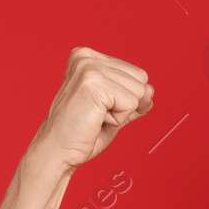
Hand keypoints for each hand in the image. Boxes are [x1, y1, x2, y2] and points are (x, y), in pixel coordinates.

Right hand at [32, 47, 153, 168]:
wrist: (57, 151)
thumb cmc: (80, 133)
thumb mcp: (113, 110)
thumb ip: (132, 97)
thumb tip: (151, 89)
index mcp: (87, 56)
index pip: (137, 73)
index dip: (129, 99)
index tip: (100, 109)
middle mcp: (86, 57)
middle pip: (141, 79)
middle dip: (127, 104)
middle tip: (97, 115)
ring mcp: (89, 68)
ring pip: (139, 91)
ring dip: (122, 112)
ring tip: (95, 117)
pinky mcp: (94, 83)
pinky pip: (131, 103)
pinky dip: (118, 119)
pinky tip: (95, 120)